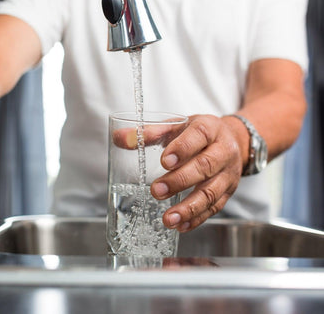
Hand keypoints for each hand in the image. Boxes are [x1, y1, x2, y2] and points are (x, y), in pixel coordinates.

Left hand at [151, 114, 243, 231]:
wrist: (233, 139)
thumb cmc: (197, 134)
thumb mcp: (175, 126)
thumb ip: (147, 132)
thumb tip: (119, 138)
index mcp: (209, 128)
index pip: (199, 135)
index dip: (183, 148)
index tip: (164, 161)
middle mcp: (223, 150)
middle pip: (205, 166)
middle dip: (180, 181)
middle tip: (156, 191)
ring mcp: (228, 173)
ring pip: (211, 192)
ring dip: (189, 208)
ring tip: (168, 219)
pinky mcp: (228, 192)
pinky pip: (215, 208)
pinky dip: (197, 219)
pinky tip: (181, 226)